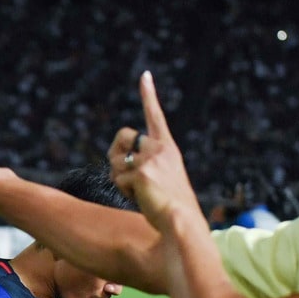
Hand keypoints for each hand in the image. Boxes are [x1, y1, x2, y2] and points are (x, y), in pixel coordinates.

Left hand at [106, 72, 201, 231]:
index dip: (149, 95)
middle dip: (115, 152)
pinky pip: (119, 181)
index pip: (155, 116)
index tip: (144, 76)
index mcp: (168, 148)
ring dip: (120, 179)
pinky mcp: (141, 172)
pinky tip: (144, 200)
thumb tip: (119, 167)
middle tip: (126, 173)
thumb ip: (146, 168)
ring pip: (115, 162)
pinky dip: (126, 193)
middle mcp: (159, 148)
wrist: (183, 221)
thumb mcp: (163, 181)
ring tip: (142, 193)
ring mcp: (150, 158)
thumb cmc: (173, 209)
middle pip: (122, 136)